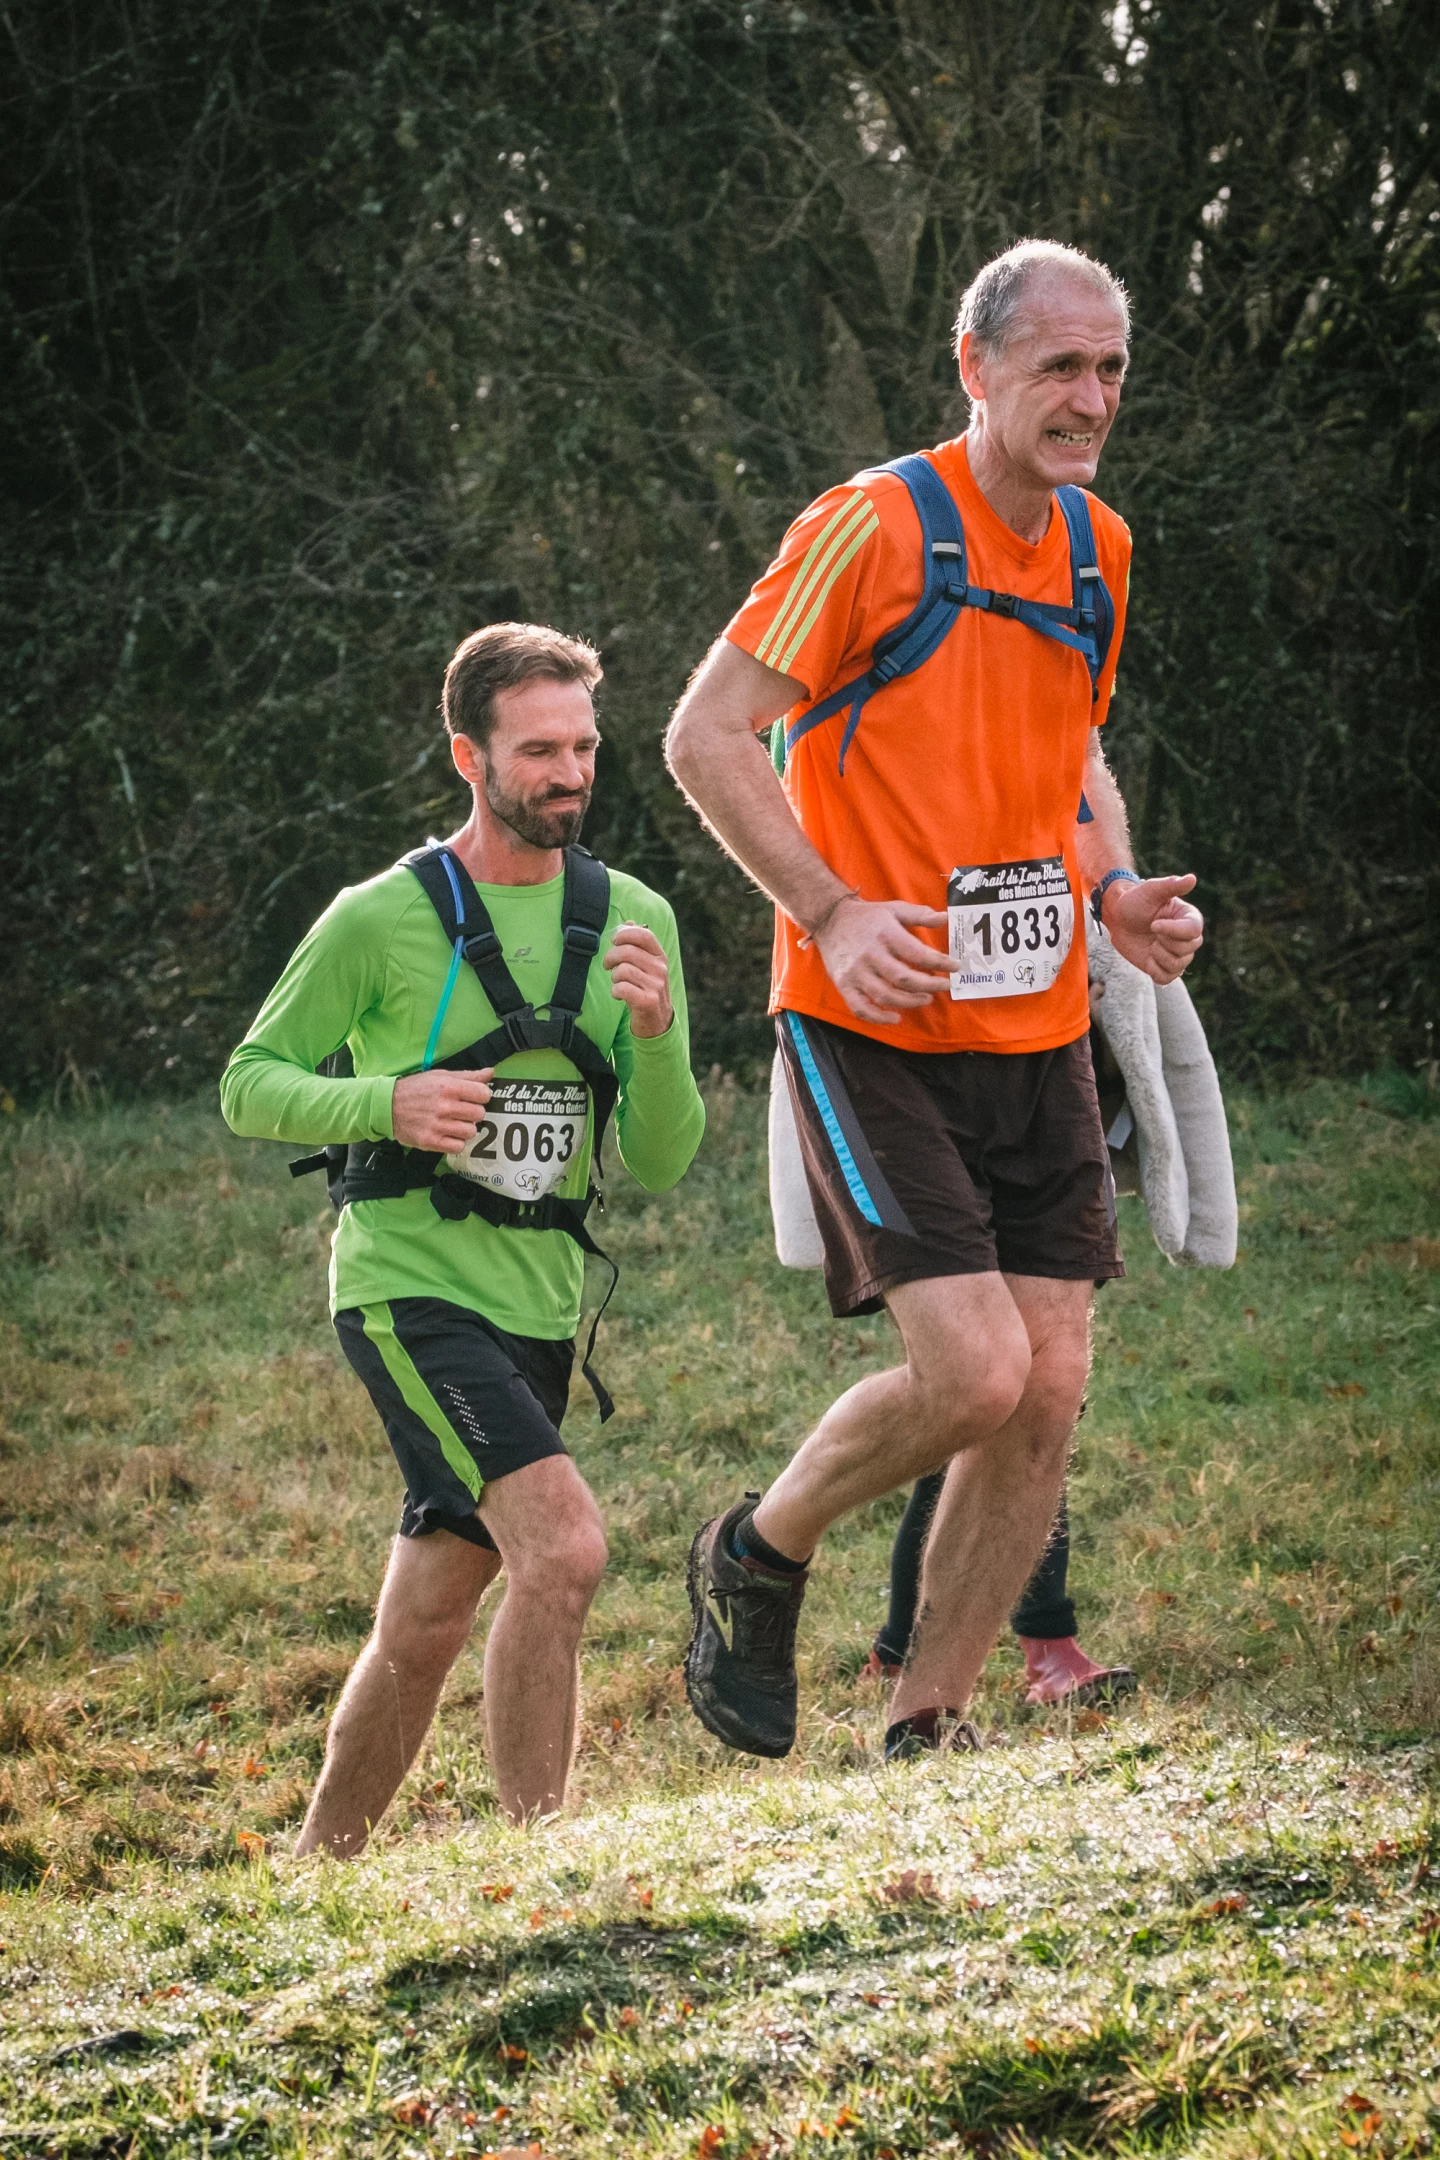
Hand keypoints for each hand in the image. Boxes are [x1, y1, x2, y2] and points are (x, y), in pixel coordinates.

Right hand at [392, 1067, 493, 1150]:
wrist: (387, 1105)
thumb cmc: (416, 1089)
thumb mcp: (440, 1076)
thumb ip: (467, 1076)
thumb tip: (490, 1073)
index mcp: (448, 1087)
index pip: (484, 1094)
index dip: (482, 1096)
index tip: (474, 1097)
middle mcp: (444, 1106)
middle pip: (480, 1114)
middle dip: (474, 1113)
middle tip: (462, 1111)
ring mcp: (437, 1125)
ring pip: (471, 1132)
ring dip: (465, 1128)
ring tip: (454, 1123)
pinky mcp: (430, 1141)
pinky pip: (458, 1146)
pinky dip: (456, 1142)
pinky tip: (448, 1134)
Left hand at [604, 922, 672, 1037]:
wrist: (656, 1021)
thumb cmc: (646, 988)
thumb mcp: (646, 965)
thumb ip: (637, 944)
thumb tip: (629, 922)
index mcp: (660, 956)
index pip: (644, 935)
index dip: (625, 933)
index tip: (614, 941)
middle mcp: (660, 969)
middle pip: (627, 951)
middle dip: (611, 957)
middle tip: (608, 965)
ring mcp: (655, 986)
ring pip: (622, 970)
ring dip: (614, 977)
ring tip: (618, 982)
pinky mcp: (647, 1001)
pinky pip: (621, 988)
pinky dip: (615, 991)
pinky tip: (619, 995)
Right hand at [813, 896, 952, 1024]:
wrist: (829, 918)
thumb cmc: (867, 916)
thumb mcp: (894, 909)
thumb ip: (920, 915)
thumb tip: (945, 918)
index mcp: (885, 934)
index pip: (918, 954)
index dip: (940, 963)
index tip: (955, 967)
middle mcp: (870, 955)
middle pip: (904, 979)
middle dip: (929, 986)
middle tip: (944, 985)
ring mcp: (855, 972)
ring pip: (885, 996)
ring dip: (910, 1002)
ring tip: (926, 999)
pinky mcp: (844, 985)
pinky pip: (861, 1008)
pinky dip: (878, 1018)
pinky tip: (896, 1018)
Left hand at [1103, 874, 1203, 984]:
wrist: (1118, 917)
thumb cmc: (1136, 900)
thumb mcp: (1151, 890)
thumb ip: (1171, 885)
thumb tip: (1192, 879)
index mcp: (1189, 918)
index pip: (1193, 931)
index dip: (1172, 931)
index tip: (1153, 924)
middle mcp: (1187, 938)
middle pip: (1187, 951)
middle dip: (1163, 942)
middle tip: (1151, 930)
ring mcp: (1177, 954)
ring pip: (1177, 966)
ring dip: (1157, 956)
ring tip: (1150, 943)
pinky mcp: (1163, 967)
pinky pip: (1166, 978)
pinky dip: (1154, 970)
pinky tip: (1148, 956)